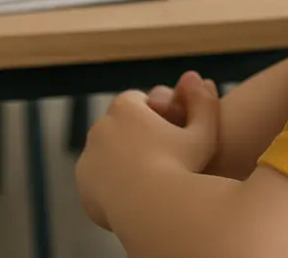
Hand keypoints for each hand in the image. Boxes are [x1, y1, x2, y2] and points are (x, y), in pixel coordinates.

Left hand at [75, 72, 219, 229]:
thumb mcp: (204, 132)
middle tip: (159, 156)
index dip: (155, 115)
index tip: (168, 132)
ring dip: (122, 157)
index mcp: (125, 107)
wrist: (153, 211)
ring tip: (146, 174)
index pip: (137, 101)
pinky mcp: (83, 182)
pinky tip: (132, 190)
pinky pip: (97, 176)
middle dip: (135, 135)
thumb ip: (203, 101)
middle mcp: (101, 125)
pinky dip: (110, 180)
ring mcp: (88, 155)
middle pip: (120, 124)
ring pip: (108, 150)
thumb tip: (194, 76)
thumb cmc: (182, 168)